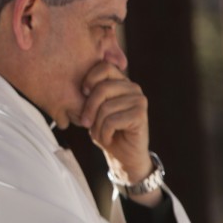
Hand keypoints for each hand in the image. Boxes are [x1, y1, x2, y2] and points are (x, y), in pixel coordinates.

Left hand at [77, 60, 155, 198]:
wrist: (123, 156)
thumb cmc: (106, 130)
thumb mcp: (94, 110)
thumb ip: (90, 94)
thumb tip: (81, 86)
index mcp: (121, 81)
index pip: (104, 67)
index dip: (90, 78)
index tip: (83, 93)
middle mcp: (133, 88)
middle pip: (102, 88)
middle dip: (89, 109)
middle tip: (85, 123)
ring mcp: (139, 100)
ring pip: (106, 108)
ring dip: (97, 126)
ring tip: (100, 133)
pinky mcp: (141, 115)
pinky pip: (112, 121)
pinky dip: (105, 133)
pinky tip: (109, 138)